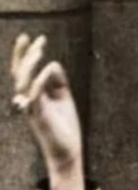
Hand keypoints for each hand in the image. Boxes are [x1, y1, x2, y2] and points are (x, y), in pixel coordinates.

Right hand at [10, 34, 83, 178]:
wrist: (67, 151)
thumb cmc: (63, 126)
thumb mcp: (63, 98)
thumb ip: (58, 81)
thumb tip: (53, 63)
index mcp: (33, 94)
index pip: (23, 70)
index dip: (25, 53)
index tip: (34, 37)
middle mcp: (27, 99)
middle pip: (19, 73)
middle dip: (26, 54)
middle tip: (38, 40)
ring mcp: (31, 108)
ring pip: (22, 83)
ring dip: (30, 65)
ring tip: (40, 52)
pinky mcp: (39, 118)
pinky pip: (34, 98)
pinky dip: (38, 83)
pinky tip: (46, 70)